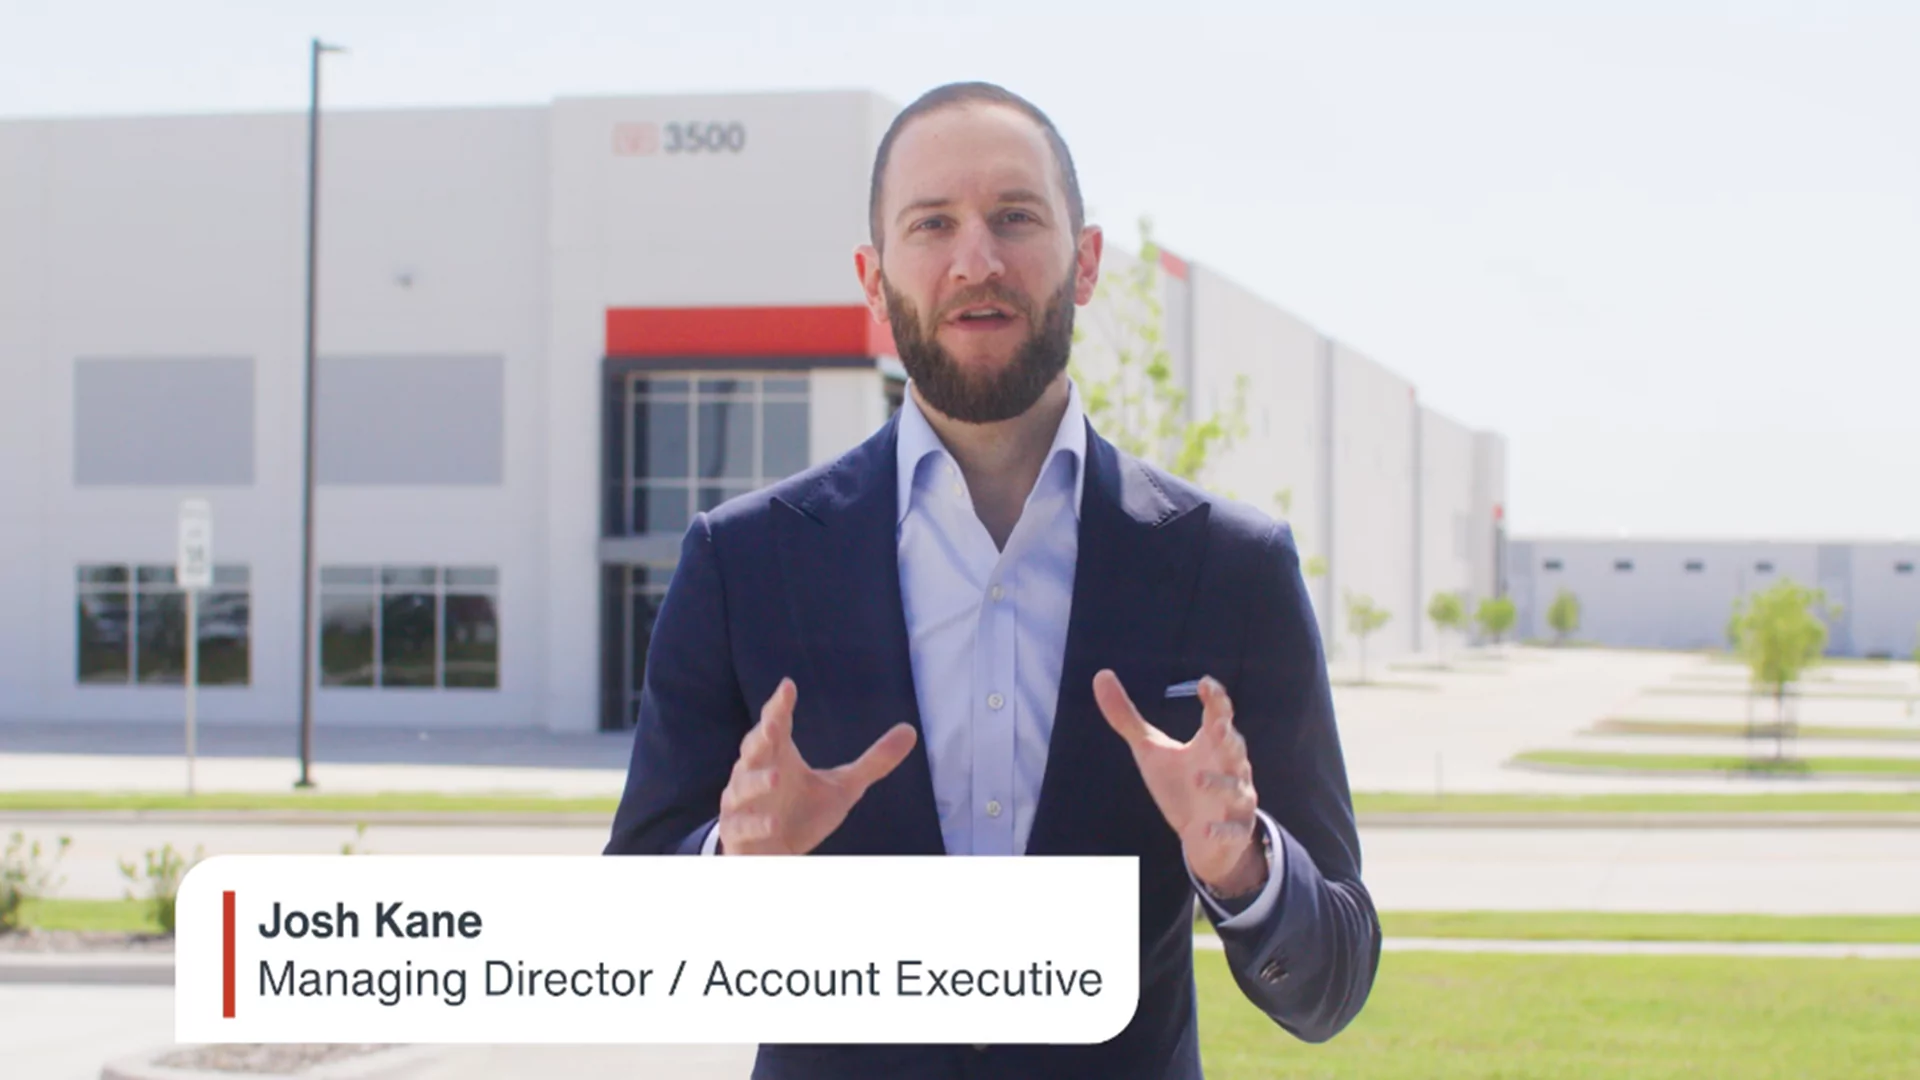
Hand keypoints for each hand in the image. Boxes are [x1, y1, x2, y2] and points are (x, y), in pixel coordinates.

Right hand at [717, 678, 917, 854]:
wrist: (774, 855)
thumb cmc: (803, 813)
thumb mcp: (843, 787)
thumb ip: (873, 762)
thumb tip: (910, 730)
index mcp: (778, 755)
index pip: (777, 724)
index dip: (780, 705)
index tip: (788, 686)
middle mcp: (753, 773)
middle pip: (753, 747)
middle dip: (761, 735)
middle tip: (774, 724)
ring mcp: (741, 804)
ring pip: (742, 787)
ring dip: (756, 783)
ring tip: (775, 777)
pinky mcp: (737, 834)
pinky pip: (741, 827)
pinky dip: (754, 825)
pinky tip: (773, 824)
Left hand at [1095, 671, 1265, 895]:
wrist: (1204, 836)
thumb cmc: (1180, 782)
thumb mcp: (1149, 749)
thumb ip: (1126, 717)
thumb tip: (1100, 675)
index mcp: (1210, 743)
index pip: (1218, 715)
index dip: (1215, 699)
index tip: (1206, 683)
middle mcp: (1230, 767)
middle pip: (1234, 747)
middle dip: (1228, 738)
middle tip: (1218, 727)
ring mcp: (1235, 799)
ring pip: (1235, 788)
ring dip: (1220, 784)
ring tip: (1197, 779)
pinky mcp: (1235, 830)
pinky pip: (1233, 830)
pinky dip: (1222, 830)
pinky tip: (1204, 830)